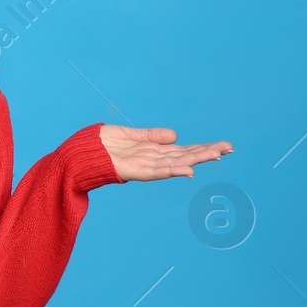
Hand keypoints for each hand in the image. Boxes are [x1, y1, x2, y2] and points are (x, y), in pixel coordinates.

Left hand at [99, 125, 232, 181]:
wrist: (76, 155)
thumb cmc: (98, 146)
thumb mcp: (129, 135)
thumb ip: (150, 136)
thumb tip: (174, 135)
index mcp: (151, 151)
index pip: (182, 150)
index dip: (202, 148)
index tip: (223, 146)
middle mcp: (150, 160)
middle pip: (184, 156)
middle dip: (206, 152)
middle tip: (230, 148)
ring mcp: (143, 166)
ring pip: (175, 163)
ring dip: (196, 159)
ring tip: (216, 154)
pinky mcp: (132, 171)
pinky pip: (155, 171)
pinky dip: (172, 171)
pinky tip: (188, 170)